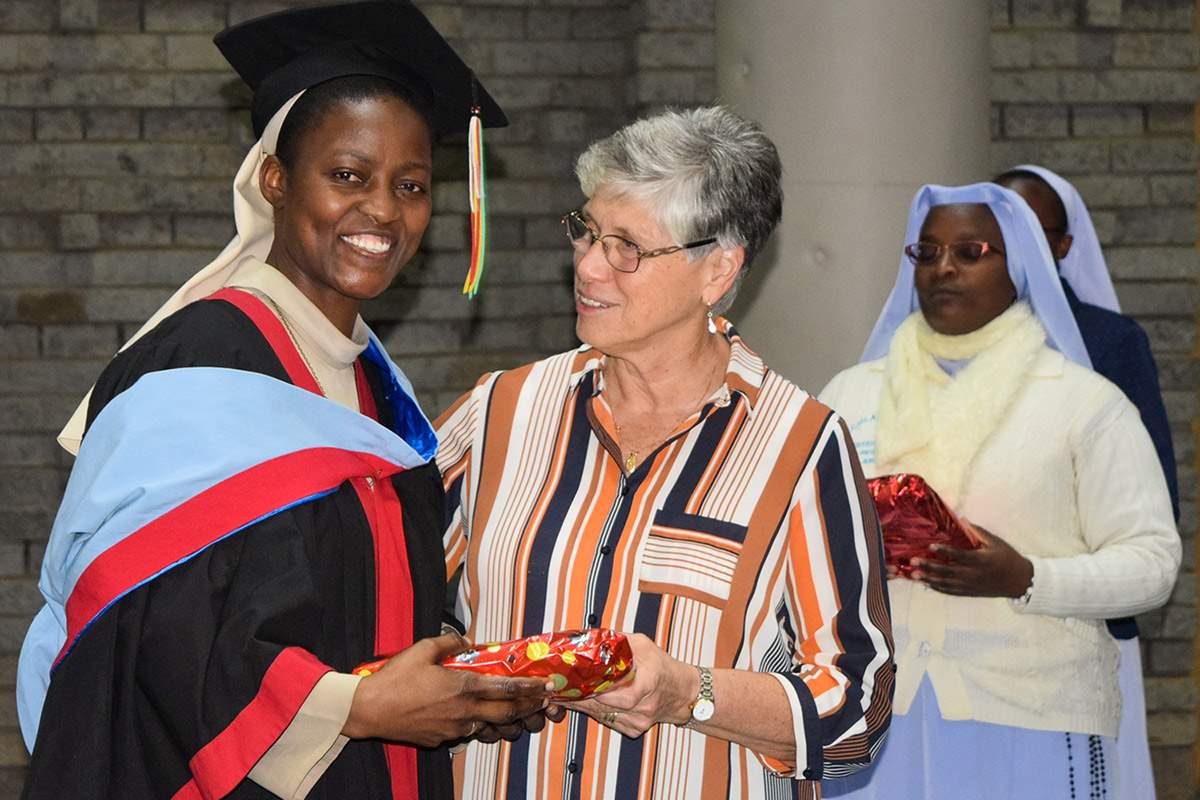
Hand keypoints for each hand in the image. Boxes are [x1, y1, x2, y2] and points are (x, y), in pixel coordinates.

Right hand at [343, 632, 551, 747]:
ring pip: (489, 727)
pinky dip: (477, 725)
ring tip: (518, 713)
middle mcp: (463, 711)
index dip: (530, 688)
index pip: (506, 689)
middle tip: (544, 702)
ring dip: (506, 720)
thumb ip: (449, 643)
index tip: (547, 686)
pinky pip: (466, 733)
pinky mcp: (441, 740)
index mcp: (463, 687)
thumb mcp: (422, 649)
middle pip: (507, 713)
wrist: (369, 710)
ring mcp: (453, 729)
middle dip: (529, 707)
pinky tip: (478, 719)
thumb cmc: (395, 679)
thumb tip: (464, 640)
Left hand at [560, 633, 695, 738]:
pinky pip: (606, 721)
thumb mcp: (643, 645)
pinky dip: (592, 711)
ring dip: (580, 705)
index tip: (569, 682)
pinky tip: (580, 703)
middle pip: (600, 705)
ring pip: (600, 715)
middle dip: (576, 696)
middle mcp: (642, 707)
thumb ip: (617, 642)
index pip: (612, 692)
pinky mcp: (633, 730)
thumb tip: (590, 637)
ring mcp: (638, 721)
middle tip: (556, 687)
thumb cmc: (663, 667)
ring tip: (561, 694)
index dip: (588, 689)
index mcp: (647, 682)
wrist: (682, 694)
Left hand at [911, 523, 1032, 597]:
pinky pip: (951, 591)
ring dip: (929, 580)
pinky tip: (927, 584)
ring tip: (914, 575)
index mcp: (981, 560)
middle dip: (929, 567)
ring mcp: (970, 585)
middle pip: (948, 571)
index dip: (945, 552)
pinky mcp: (969, 592)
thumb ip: (978, 532)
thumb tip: (962, 518)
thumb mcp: (995, 542)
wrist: (1019, 581)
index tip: (931, 547)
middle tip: (914, 562)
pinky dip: (938, 588)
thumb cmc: (1007, 557)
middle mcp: (974, 574)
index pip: (959, 556)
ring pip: (946, 584)